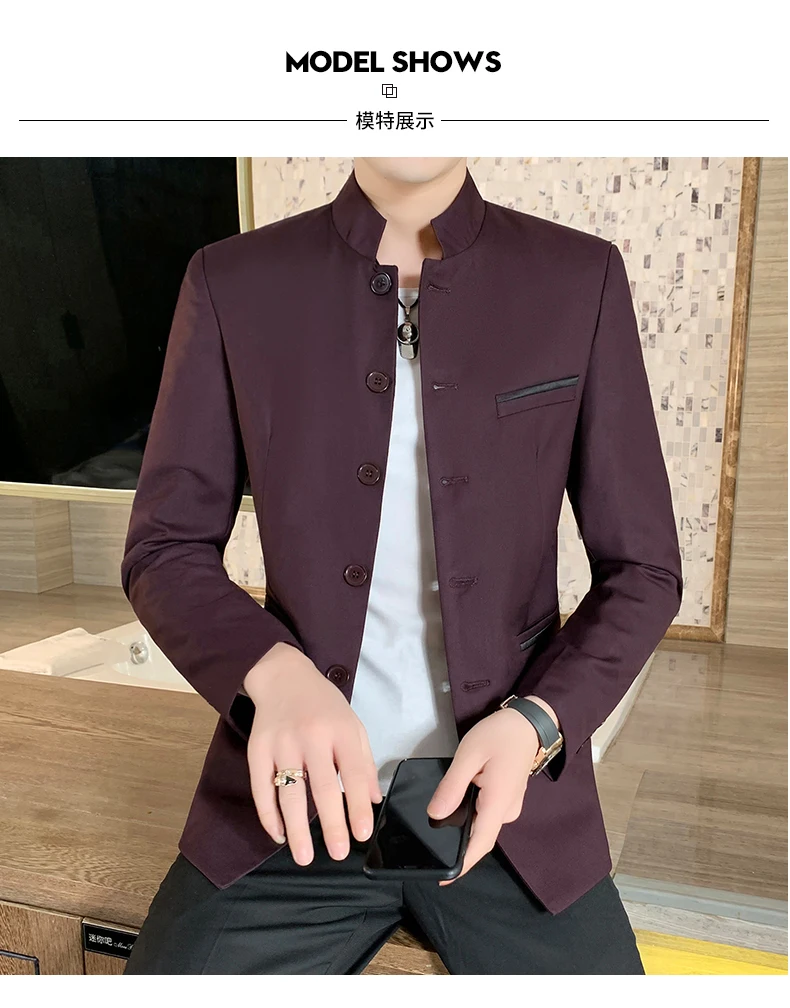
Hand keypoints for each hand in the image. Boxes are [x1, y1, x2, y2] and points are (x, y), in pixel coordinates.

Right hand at [243, 642, 381, 865]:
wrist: (283, 675)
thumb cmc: (323, 705)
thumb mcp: (352, 725)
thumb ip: (364, 762)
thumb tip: (373, 800)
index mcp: (340, 730)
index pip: (353, 774)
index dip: (358, 806)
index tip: (362, 834)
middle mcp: (311, 737)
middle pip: (321, 787)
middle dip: (331, 824)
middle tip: (338, 853)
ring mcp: (281, 743)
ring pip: (289, 793)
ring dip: (296, 829)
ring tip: (305, 856)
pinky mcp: (257, 749)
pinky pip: (261, 788)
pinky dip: (268, 815)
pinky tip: (278, 834)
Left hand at [426, 698, 554, 883]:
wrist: (529, 722)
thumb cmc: (500, 735)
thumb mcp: (469, 754)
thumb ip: (452, 786)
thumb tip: (435, 814)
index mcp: (499, 803)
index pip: (480, 844)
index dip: (463, 865)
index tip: (443, 879)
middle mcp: (507, 811)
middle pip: (480, 836)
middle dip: (457, 843)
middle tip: (429, 840)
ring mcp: (510, 806)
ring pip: (482, 824)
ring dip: (463, 827)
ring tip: (438, 820)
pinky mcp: (507, 798)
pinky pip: (487, 814)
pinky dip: (471, 815)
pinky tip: (456, 805)